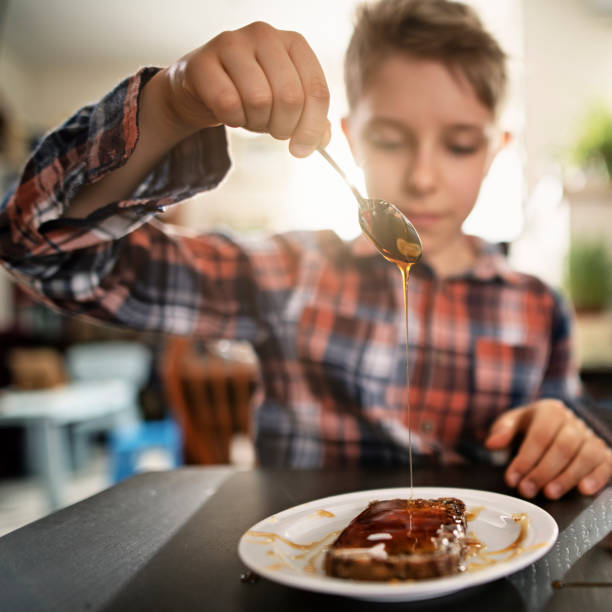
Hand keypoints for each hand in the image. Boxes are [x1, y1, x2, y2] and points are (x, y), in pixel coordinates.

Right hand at [161, 21, 330, 156]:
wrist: (203, 87)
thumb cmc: (251, 94)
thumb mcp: (286, 104)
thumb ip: (310, 120)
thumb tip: (323, 141)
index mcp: (294, 43)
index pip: (317, 91)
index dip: (312, 128)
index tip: (301, 149)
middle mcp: (265, 35)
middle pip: (290, 98)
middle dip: (283, 127)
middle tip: (273, 132)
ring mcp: (232, 43)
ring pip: (259, 100)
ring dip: (256, 123)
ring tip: (250, 117)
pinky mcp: (203, 62)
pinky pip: (228, 103)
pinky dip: (232, 120)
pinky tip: (230, 114)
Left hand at [485, 399, 611, 498]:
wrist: (556, 426)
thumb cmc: (531, 426)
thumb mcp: (513, 423)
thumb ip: (502, 431)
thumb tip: (492, 444)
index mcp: (550, 411)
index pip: (539, 436)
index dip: (525, 459)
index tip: (512, 479)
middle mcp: (574, 422)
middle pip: (562, 447)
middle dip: (543, 472)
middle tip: (526, 490)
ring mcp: (591, 438)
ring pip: (585, 457)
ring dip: (566, 478)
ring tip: (549, 494)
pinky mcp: (604, 454)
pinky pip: (606, 464)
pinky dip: (597, 478)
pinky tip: (584, 490)